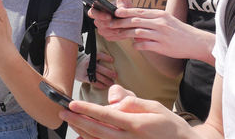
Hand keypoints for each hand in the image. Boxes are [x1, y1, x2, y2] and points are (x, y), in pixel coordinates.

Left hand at [61, 85, 192, 138]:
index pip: (105, 115)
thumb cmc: (171, 127)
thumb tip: (113, 99)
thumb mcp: (155, 107)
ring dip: (82, 132)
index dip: (86, 109)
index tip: (72, 103)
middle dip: (77, 120)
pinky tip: (84, 137)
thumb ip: (132, 102)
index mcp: (137, 125)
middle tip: (63, 112)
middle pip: (97, 130)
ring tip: (70, 121)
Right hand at [75, 52, 116, 88]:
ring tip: (111, 83)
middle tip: (115, 75)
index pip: (99, 55)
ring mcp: (85, 70)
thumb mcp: (91, 58)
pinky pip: (92, 81)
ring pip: (96, 75)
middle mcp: (88, 63)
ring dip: (105, 80)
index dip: (105, 57)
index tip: (112, 60)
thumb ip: (99, 59)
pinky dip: (99, 84)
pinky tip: (104, 86)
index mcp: (91, 57)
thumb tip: (114, 62)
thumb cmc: (87, 63)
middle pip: (99, 68)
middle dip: (108, 72)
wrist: (75, 67)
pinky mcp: (83, 77)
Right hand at [88, 0, 133, 42]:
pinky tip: (126, 31)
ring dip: (116, 30)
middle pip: (99, 24)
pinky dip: (119, 35)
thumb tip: (120, 9)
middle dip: (109, 23)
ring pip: (106, 32)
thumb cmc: (124, 6)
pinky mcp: (108, 37)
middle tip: (118, 22)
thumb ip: (121, 1)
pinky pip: (112, 37)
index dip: (99, 15)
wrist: (130, 15)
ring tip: (125, 27)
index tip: (109, 16)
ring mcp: (102, 30)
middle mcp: (98, 21)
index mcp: (98, 10)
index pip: (92, 13)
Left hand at [108, 7, 212, 60]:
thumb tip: (137, 21)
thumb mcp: (167, 20)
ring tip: (118, 35)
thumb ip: (152, 19)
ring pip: (138, 32)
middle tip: (110, 24)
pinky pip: (145, 45)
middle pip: (135, 21)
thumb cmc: (179, 31)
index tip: (115, 12)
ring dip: (126, 34)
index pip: (139, 11)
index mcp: (160, 15)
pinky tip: (133, 46)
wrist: (195, 42)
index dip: (125, 12)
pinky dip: (137, 45)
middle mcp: (159, 23)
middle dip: (121, 22)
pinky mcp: (162, 46)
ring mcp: (160, 35)